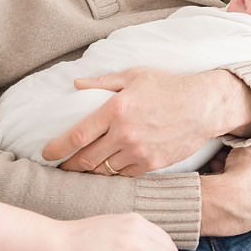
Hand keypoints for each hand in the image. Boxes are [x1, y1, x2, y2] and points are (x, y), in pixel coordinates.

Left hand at [42, 68, 250, 175]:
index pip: (76, 136)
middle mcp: (124, 133)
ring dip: (92, 170)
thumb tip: (76, 84)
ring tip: (84, 169)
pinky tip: (110, 168)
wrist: (204, 105)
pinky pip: (125, 175)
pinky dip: (114, 173)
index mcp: (116, 109)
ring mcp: (139, 152)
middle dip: (69, 166)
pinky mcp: (152, 165)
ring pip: (104, 170)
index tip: (46, 154)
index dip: (56, 149)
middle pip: (86, 159)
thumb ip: (103, 82)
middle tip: (61, 167)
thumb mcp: (134, 76)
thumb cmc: (169, 86)